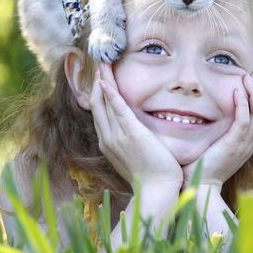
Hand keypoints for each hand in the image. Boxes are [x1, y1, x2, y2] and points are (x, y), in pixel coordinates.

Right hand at [90, 63, 182, 189]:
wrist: (157, 191)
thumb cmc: (151, 175)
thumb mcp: (135, 155)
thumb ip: (130, 141)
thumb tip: (133, 131)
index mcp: (108, 142)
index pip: (98, 111)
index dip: (97, 91)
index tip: (99, 75)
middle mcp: (107, 138)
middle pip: (96, 103)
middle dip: (96, 81)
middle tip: (99, 60)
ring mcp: (117, 136)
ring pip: (103, 103)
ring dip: (102, 81)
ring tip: (102, 62)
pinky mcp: (131, 134)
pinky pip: (117, 110)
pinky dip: (111, 95)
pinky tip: (106, 82)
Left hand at [182, 72, 252, 188]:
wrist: (200, 188)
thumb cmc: (203, 168)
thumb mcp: (218, 148)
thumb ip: (222, 132)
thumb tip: (211, 113)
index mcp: (249, 143)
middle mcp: (251, 144)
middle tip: (252, 76)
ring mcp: (244, 145)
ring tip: (247, 78)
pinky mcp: (234, 145)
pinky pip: (244, 121)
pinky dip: (243, 104)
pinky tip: (236, 92)